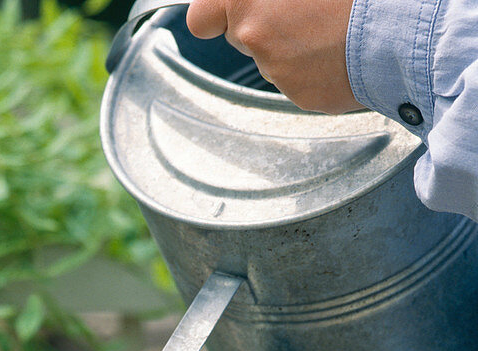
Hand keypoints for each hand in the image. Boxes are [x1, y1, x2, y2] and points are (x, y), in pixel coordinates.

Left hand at [185, 0, 360, 113]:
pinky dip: (314, 68)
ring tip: (331, 26)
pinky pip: (298, 80)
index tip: (224, 14)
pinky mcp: (299, 94)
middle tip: (303, 9)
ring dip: (293, 46)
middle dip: (263, 27)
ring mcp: (276, 68)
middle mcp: (253, 34)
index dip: (215, 16)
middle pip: (240, 37)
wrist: (397, 22)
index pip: (201, 18)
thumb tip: (252, 2)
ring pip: (272, 60)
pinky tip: (340, 48)